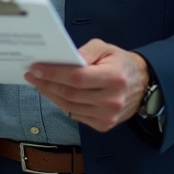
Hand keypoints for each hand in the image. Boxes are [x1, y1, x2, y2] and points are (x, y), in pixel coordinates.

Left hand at [26, 39, 149, 132]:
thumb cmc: (120, 63)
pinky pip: (76, 115)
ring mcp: (108, 116)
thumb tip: (66, 59)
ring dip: (51, 95)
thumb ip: (85, 51)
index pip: (77, 78)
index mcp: (114, 77)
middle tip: (32, 75)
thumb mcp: (105, 48)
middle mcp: (112, 100)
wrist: (141, 84)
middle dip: (47, 84)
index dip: (54, 73)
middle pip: (70, 94)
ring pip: (70, 107)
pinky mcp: (104, 125)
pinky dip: (62, 104)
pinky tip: (54, 94)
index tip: (36, 68)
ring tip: (40, 83)